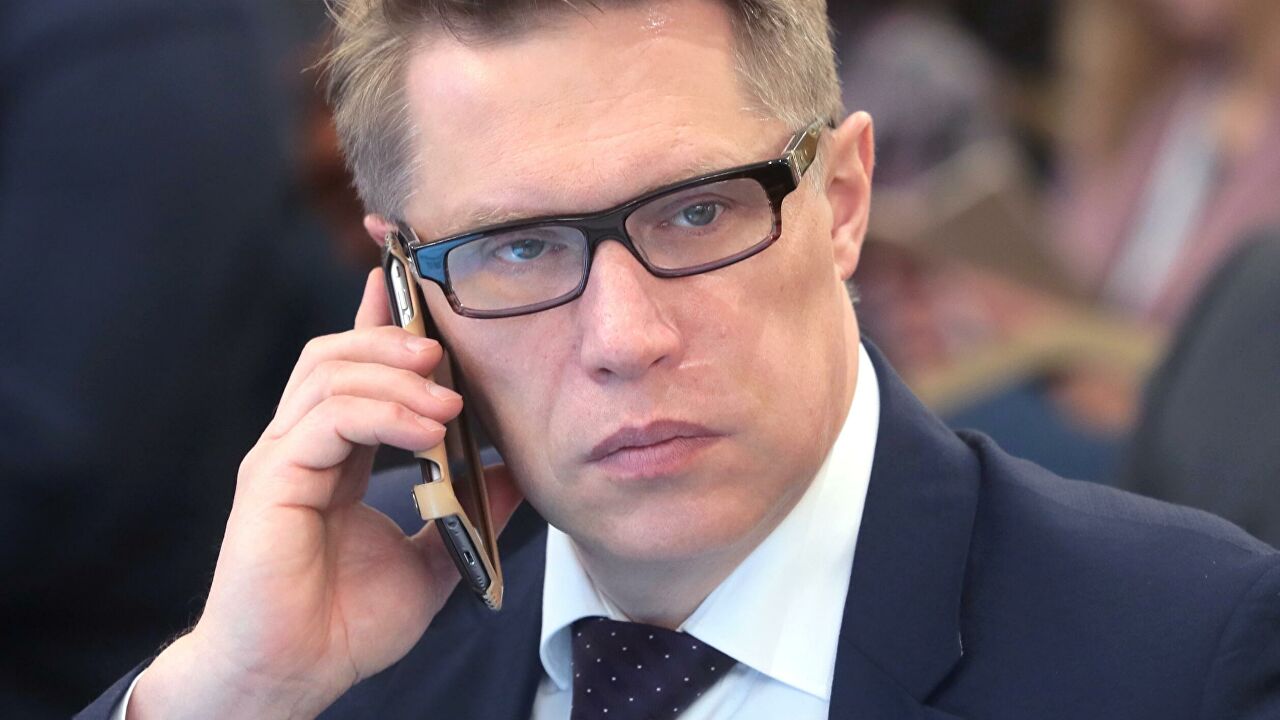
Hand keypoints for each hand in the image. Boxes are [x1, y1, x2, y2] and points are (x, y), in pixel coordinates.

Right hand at [129, 270, 522, 718]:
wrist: (296, 675)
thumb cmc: (347, 624)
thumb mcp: (432, 559)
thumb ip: (468, 511)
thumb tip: (518, 472)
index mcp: (335, 456)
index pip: (353, 371)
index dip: (381, 325)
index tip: (415, 290)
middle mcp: (302, 445)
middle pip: (336, 355)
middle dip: (393, 340)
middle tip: (447, 353)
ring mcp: (282, 457)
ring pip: (328, 373)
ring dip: (396, 376)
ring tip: (449, 401)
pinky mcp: (271, 478)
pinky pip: (327, 418)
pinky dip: (382, 413)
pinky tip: (427, 432)